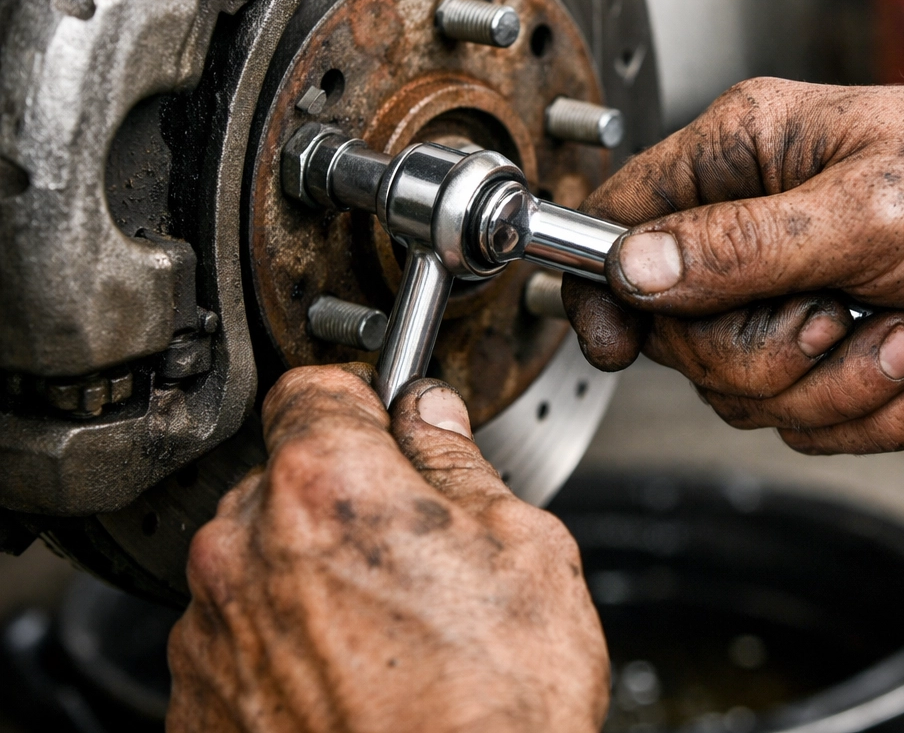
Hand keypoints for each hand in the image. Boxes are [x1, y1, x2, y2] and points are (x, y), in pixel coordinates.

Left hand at [167, 366, 607, 732]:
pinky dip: (280, 637)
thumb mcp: (524, 553)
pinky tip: (344, 676)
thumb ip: (460, 463)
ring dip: (307, 567)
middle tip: (409, 545)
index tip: (385, 426)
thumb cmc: (493, 713)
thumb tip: (432, 415)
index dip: (360, 402)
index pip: (314, 386)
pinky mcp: (197, 699)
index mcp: (326, 483)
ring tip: (381, 625)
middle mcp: (245, 545)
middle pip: (286, 474)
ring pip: (260, 554)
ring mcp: (211, 628)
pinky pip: (237, 631)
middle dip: (342, 492)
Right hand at [565, 79, 903, 453]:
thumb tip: (634, 269)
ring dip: (833, 387)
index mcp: (740, 153)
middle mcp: (748, 217)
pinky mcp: (824, 335)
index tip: (613, 344)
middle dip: (766, 355)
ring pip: (743, 381)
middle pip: (681, 327)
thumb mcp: (866, 213)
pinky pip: (801, 408)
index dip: (605, 283)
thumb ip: (739, 246)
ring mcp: (785, 283)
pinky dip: (865, 410)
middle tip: (835, 325)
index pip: (623, 215)